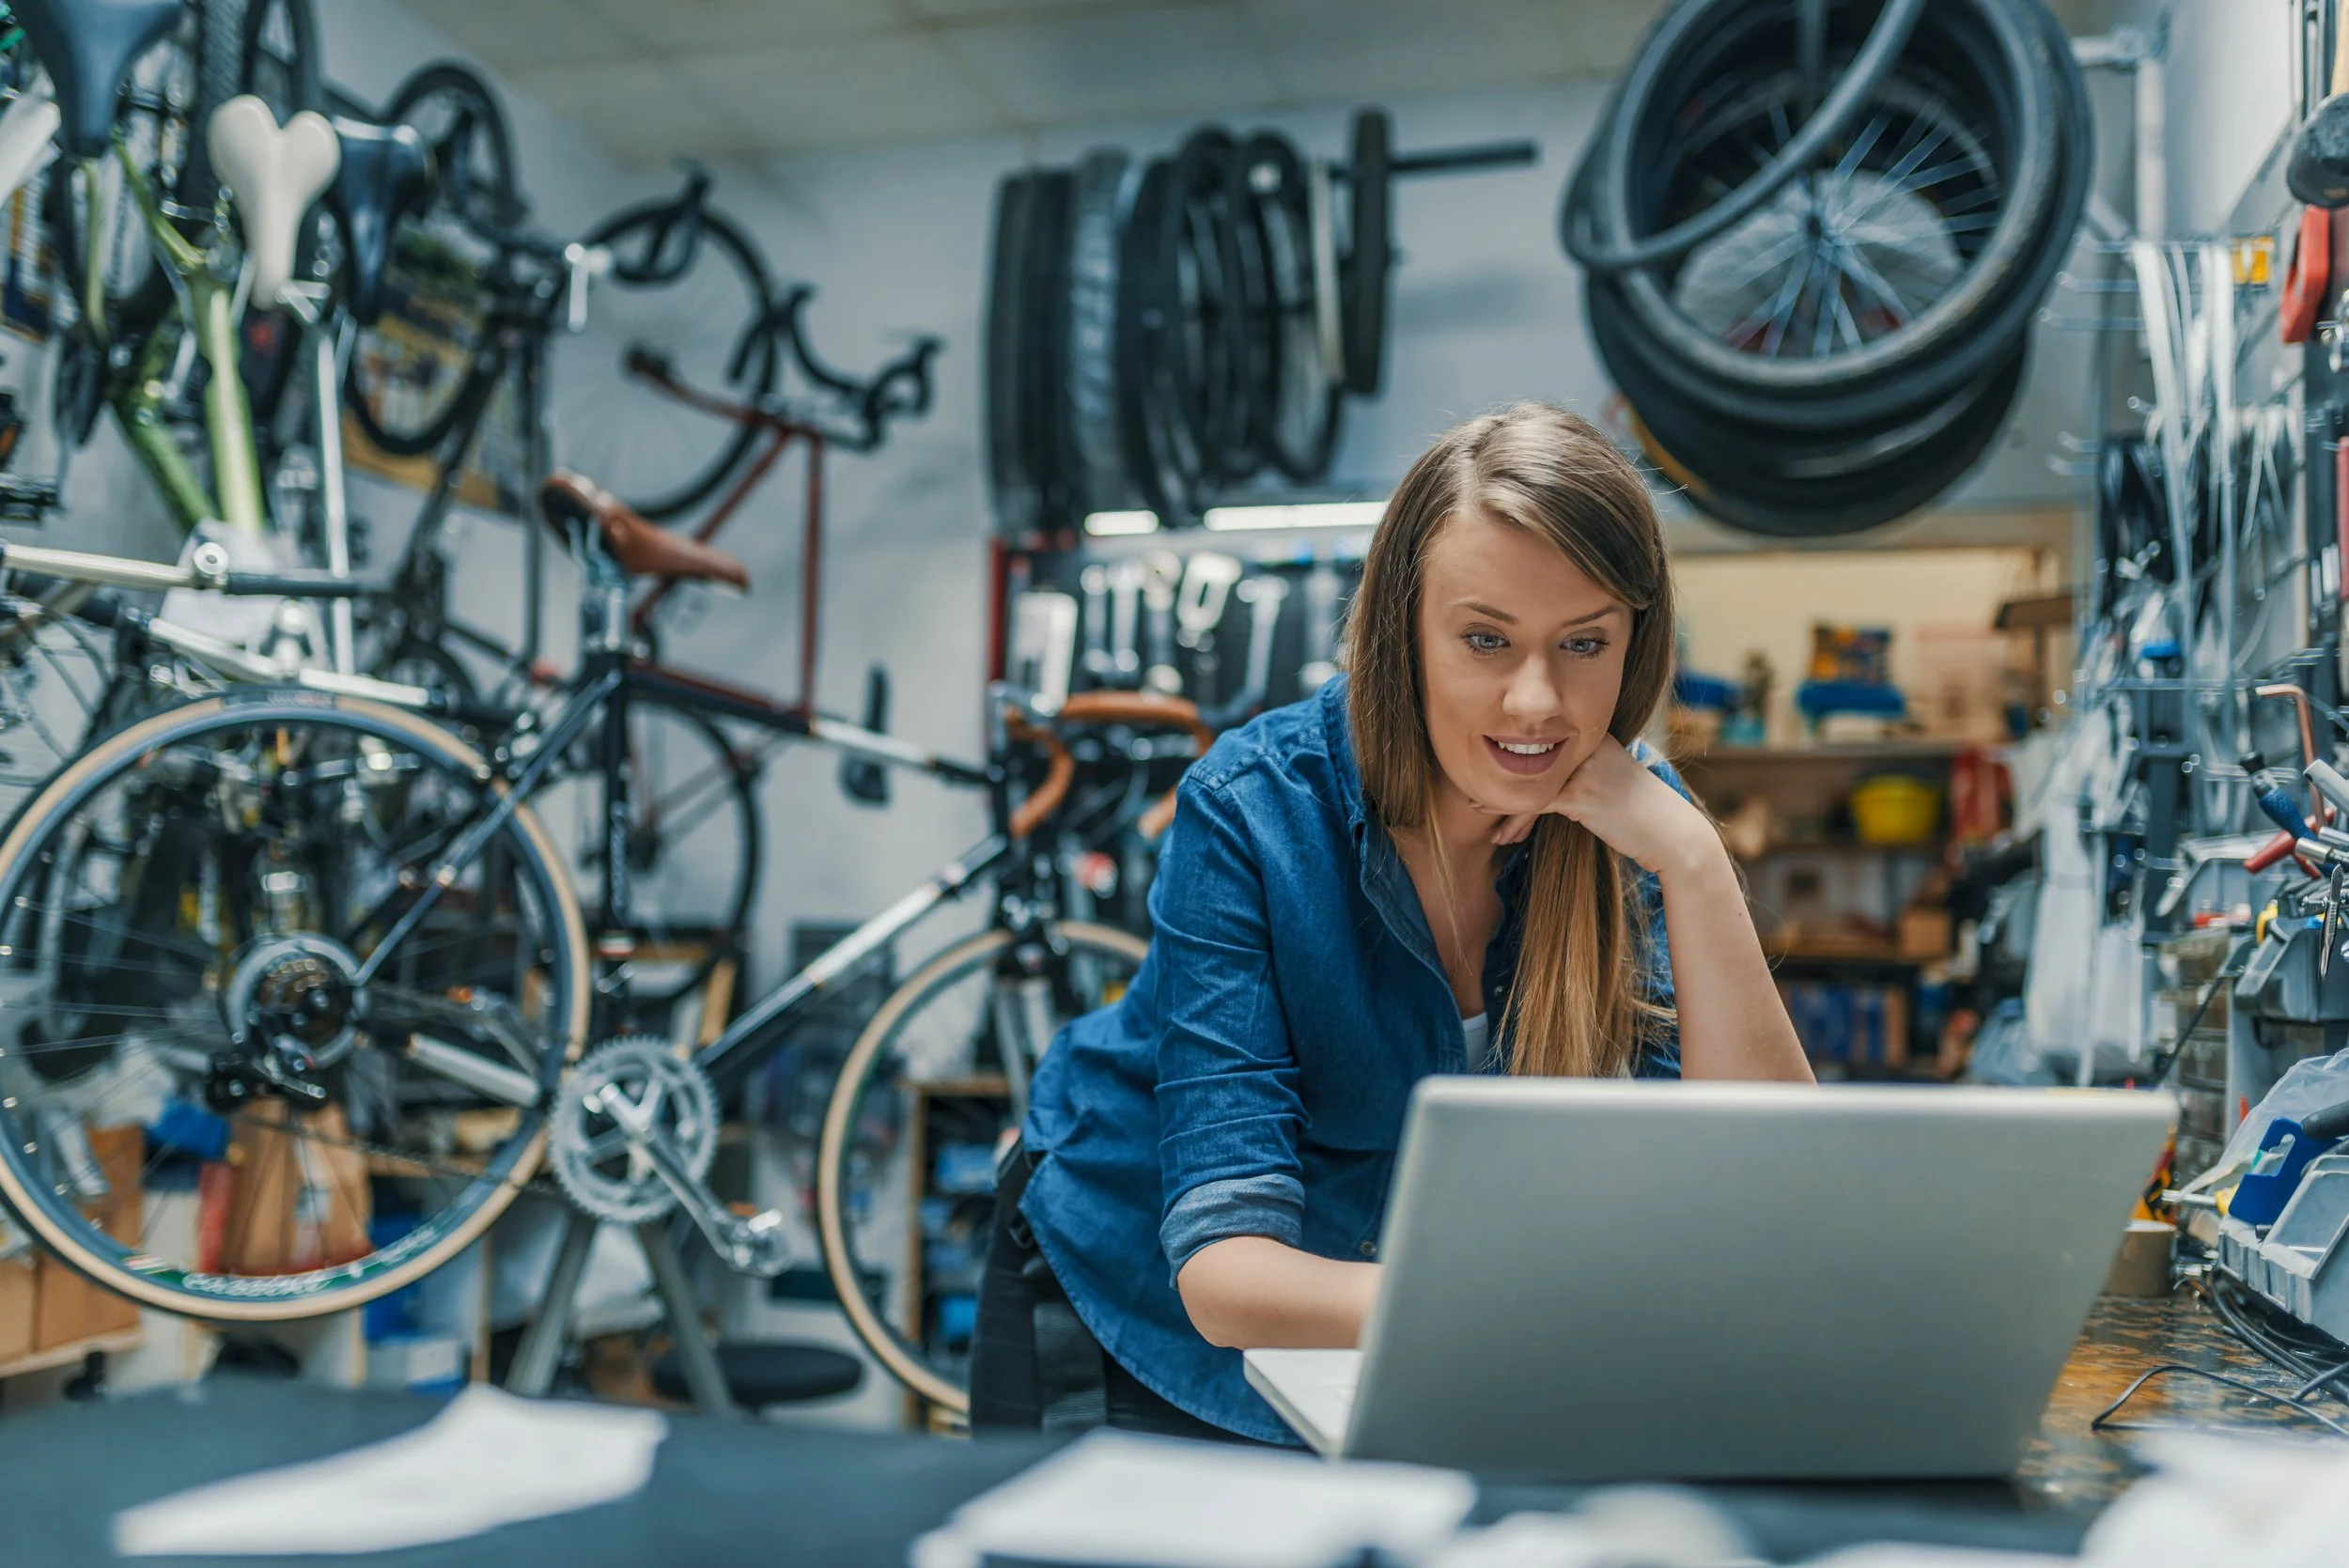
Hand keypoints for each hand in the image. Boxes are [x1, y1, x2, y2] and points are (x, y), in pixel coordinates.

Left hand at [1483, 739, 1720, 878]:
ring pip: (1528, 784)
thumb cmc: (1639, 812)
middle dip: (1500, 787)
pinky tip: (1501, 833)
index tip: (1489, 783)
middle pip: (1528, 762)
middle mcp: (1587, 745)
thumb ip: (1578, 771)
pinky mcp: (1582, 795)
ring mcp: (1584, 769)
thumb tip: (1545, 781)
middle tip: (1475, 805)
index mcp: (1592, 736)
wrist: (1672, 833)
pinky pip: (1537, 805)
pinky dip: (1516, 819)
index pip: (1540, 745)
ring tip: (1485, 823)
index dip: (1512, 768)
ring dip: (1502, 808)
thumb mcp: (1608, 780)